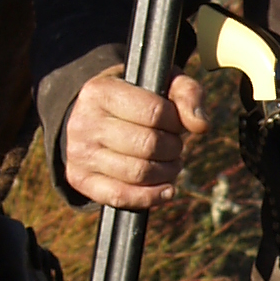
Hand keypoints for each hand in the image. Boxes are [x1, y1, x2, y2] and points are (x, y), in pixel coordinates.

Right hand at [60, 67, 209, 207]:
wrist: (89, 117)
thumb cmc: (134, 98)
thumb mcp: (160, 83)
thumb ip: (187, 94)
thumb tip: (201, 126)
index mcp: (100, 91)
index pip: (154, 112)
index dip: (176, 122)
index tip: (175, 124)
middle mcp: (84, 122)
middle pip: (148, 145)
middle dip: (173, 148)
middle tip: (174, 145)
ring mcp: (79, 153)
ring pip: (138, 173)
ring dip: (167, 172)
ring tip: (170, 163)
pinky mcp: (80, 179)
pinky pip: (120, 196)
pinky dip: (151, 197)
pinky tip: (166, 189)